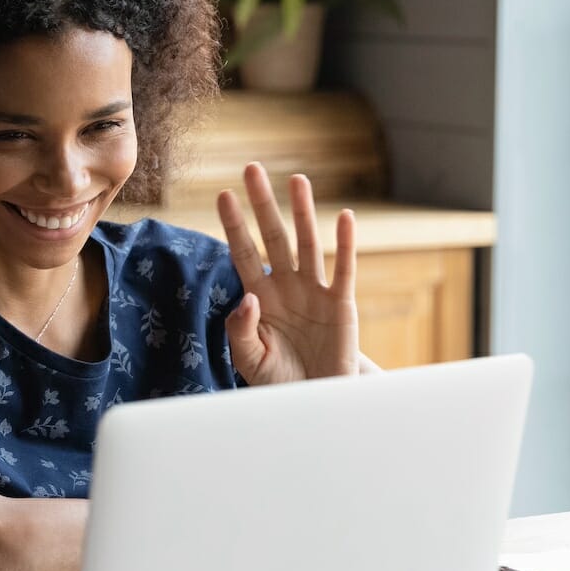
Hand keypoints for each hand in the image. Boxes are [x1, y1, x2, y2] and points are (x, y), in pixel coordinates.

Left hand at [216, 162, 359, 384]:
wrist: (314, 401)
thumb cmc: (279, 380)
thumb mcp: (250, 360)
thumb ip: (242, 331)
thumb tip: (248, 298)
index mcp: (260, 297)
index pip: (243, 253)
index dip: (235, 225)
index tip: (223, 195)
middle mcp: (286, 286)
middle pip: (273, 237)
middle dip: (263, 204)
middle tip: (252, 169)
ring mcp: (315, 292)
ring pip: (308, 244)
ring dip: (303, 212)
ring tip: (297, 180)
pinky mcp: (342, 304)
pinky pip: (344, 270)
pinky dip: (346, 244)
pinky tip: (345, 217)